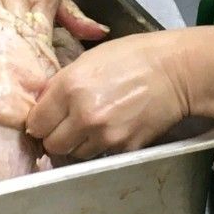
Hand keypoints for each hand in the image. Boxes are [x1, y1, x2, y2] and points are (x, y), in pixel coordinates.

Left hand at [27, 30, 193, 157]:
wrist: (178, 71)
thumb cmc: (134, 57)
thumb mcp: (89, 59)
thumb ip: (61, 84)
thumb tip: (42, 106)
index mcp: (70, 87)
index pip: (36, 123)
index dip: (39, 121)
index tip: (46, 119)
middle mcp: (84, 115)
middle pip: (51, 145)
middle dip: (55, 137)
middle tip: (65, 126)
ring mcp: (105, 136)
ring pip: (74, 155)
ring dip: (77, 145)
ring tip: (90, 128)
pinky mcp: (124, 148)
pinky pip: (99, 156)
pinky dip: (100, 148)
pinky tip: (110, 130)